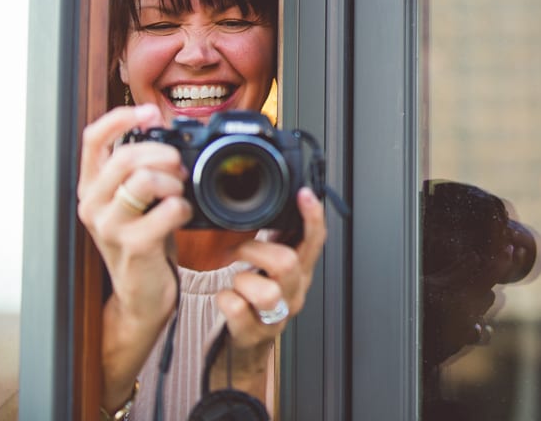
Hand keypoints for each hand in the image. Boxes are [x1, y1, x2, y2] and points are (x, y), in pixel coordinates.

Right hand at [76, 104, 191, 409]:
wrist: (142, 293)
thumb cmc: (144, 240)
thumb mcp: (134, 200)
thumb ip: (138, 168)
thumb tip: (161, 128)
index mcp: (92, 187)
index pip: (93, 138)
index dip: (121, 117)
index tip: (150, 112)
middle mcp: (92, 205)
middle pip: (127, 156)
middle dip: (164, 155)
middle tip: (179, 168)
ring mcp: (109, 227)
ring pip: (144, 180)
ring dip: (174, 182)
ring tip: (178, 194)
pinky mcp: (133, 245)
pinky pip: (167, 210)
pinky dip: (184, 208)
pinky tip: (182, 216)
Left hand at [209, 187, 326, 392]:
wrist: (245, 347)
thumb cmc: (256, 302)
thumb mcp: (272, 270)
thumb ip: (278, 243)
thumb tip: (276, 206)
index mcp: (300, 273)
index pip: (315, 241)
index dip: (312, 217)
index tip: (304, 194)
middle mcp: (293, 294)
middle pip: (288, 263)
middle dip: (256, 250)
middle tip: (239, 250)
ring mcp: (276, 317)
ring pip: (266, 292)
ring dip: (242, 279)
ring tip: (236, 282)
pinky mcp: (253, 334)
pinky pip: (236, 309)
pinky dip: (225, 299)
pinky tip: (227, 299)